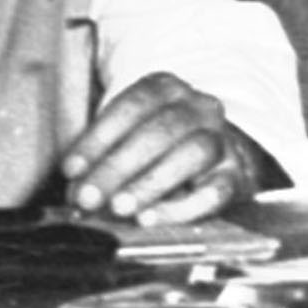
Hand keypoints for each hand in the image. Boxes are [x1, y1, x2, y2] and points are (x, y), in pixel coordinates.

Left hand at [60, 73, 260, 222]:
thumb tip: (76, 192)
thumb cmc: (157, 148)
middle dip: (119, 165)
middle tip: (89, 197)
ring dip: (151, 182)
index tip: (71, 169)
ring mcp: (223, 140)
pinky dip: (181, 208)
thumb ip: (100, 159)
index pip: (134, 104)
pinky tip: (150, 218)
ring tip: (120, 207)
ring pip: (195, 152)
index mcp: (169, 90)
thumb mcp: (127, 138)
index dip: (99, 136)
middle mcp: (200, 108)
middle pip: (163, 129)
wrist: (212, 160)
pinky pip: (216, 190)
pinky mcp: (235, 176)